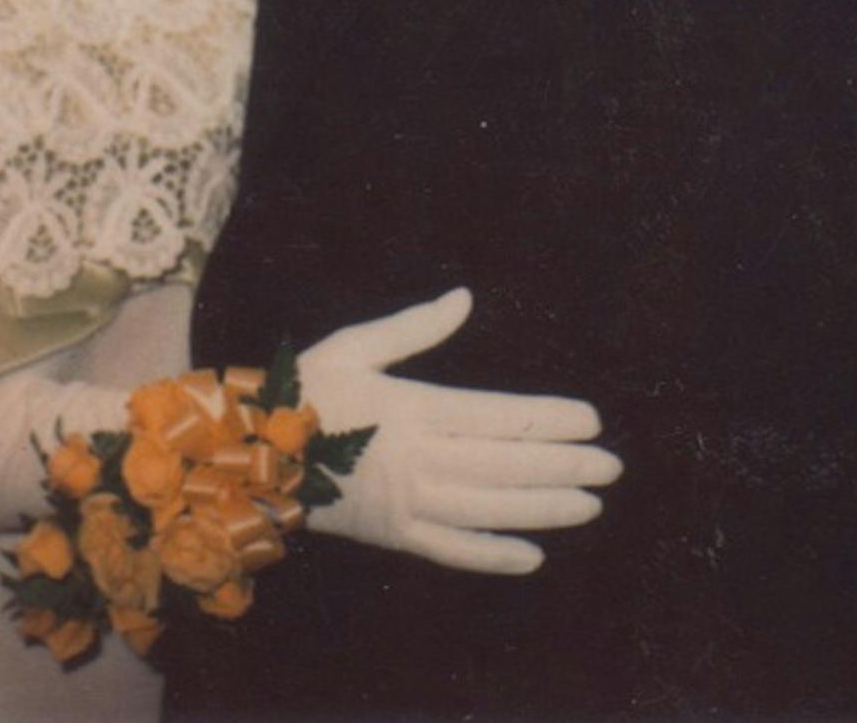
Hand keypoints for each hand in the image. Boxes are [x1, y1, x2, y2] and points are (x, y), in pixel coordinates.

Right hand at [296, 287, 621, 574]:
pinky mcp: (393, 535)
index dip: (549, 421)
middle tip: (611, 467)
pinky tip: (533, 557)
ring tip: (590, 506)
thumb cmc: (303, 390)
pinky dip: (493, 556)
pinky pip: (451, 551)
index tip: (591, 421)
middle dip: (564, 467)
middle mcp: (417, 459)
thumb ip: (415, 328)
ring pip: (489, 510)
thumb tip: (465, 298)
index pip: (498, 417)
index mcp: (412, 408)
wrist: (245, 456)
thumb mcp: (355, 346)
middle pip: (506, 466)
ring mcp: (406, 504)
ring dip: (544, 510)